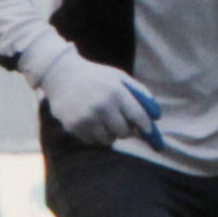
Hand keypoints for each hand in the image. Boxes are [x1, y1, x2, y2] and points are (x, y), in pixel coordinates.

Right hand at [39, 54, 164, 144]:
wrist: (61, 75)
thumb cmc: (96, 77)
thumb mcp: (118, 77)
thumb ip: (138, 93)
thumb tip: (156, 115)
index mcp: (116, 92)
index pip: (138, 116)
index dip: (146, 127)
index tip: (150, 133)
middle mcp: (102, 106)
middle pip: (124, 132)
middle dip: (126, 130)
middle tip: (120, 122)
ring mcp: (87, 118)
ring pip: (109, 140)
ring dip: (110, 134)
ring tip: (103, 121)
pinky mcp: (74, 126)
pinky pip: (93, 141)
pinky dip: (94, 135)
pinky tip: (89, 121)